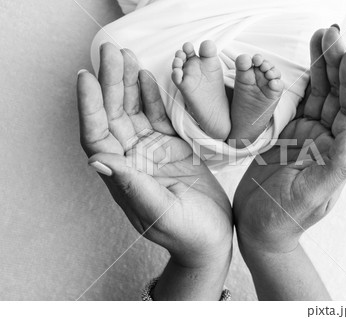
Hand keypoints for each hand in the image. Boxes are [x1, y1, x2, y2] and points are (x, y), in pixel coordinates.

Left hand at [77, 43, 231, 269]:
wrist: (214, 237)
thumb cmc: (188, 234)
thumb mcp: (161, 213)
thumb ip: (132, 187)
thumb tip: (97, 161)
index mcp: (124, 177)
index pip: (97, 136)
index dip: (89, 106)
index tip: (86, 77)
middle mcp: (133, 160)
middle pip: (113, 115)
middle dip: (110, 83)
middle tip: (110, 52)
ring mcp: (152, 152)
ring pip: (134, 111)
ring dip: (128, 83)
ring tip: (125, 56)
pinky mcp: (172, 147)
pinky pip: (157, 117)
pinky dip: (151, 96)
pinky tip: (146, 77)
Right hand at [233, 27, 345, 253]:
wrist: (257, 226)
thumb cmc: (282, 218)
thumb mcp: (309, 196)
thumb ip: (334, 168)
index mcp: (337, 155)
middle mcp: (326, 142)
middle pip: (338, 96)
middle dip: (336, 64)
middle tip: (331, 36)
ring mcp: (307, 136)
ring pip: (320, 94)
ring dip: (322, 67)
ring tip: (321, 39)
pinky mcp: (288, 134)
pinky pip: (299, 102)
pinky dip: (302, 82)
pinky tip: (304, 65)